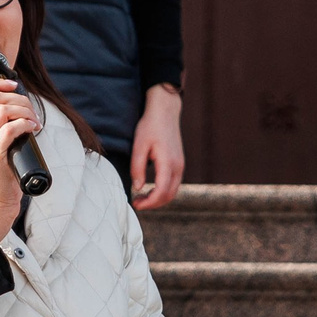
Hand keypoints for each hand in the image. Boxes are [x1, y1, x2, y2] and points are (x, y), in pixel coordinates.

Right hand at [0, 75, 41, 242]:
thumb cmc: (0, 182)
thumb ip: (2, 135)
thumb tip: (24, 118)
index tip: (14, 87)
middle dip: (18, 98)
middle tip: (31, 112)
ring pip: (1, 110)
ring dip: (24, 110)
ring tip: (34, 122)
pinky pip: (10, 129)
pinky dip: (25, 124)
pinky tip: (33, 129)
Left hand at [128, 84, 184, 210]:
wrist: (165, 111)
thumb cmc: (150, 126)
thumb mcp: (139, 146)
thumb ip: (137, 168)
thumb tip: (138, 188)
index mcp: (168, 163)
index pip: (161, 192)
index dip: (148, 203)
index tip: (135, 204)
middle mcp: (178, 167)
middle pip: (169, 196)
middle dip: (153, 204)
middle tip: (137, 203)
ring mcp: (181, 165)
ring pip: (173, 192)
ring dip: (158, 199)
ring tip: (142, 197)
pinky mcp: (179, 163)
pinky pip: (174, 184)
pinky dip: (163, 192)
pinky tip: (150, 189)